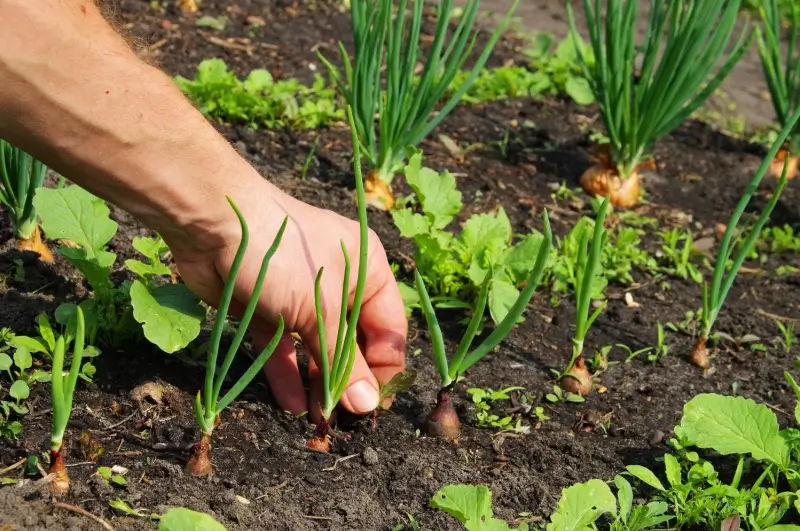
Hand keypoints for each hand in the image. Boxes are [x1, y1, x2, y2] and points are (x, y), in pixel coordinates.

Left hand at [168, 177, 406, 420]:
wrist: (216, 224)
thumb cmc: (286, 258)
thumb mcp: (322, 309)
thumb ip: (343, 360)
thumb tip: (366, 405)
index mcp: (368, 271)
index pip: (388, 329)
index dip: (385, 370)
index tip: (376, 408)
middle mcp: (340, 284)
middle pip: (352, 342)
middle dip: (348, 381)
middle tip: (344, 422)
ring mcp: (302, 297)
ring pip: (317, 347)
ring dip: (318, 383)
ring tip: (317, 421)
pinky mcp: (269, 309)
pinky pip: (284, 347)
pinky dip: (287, 373)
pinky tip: (290, 405)